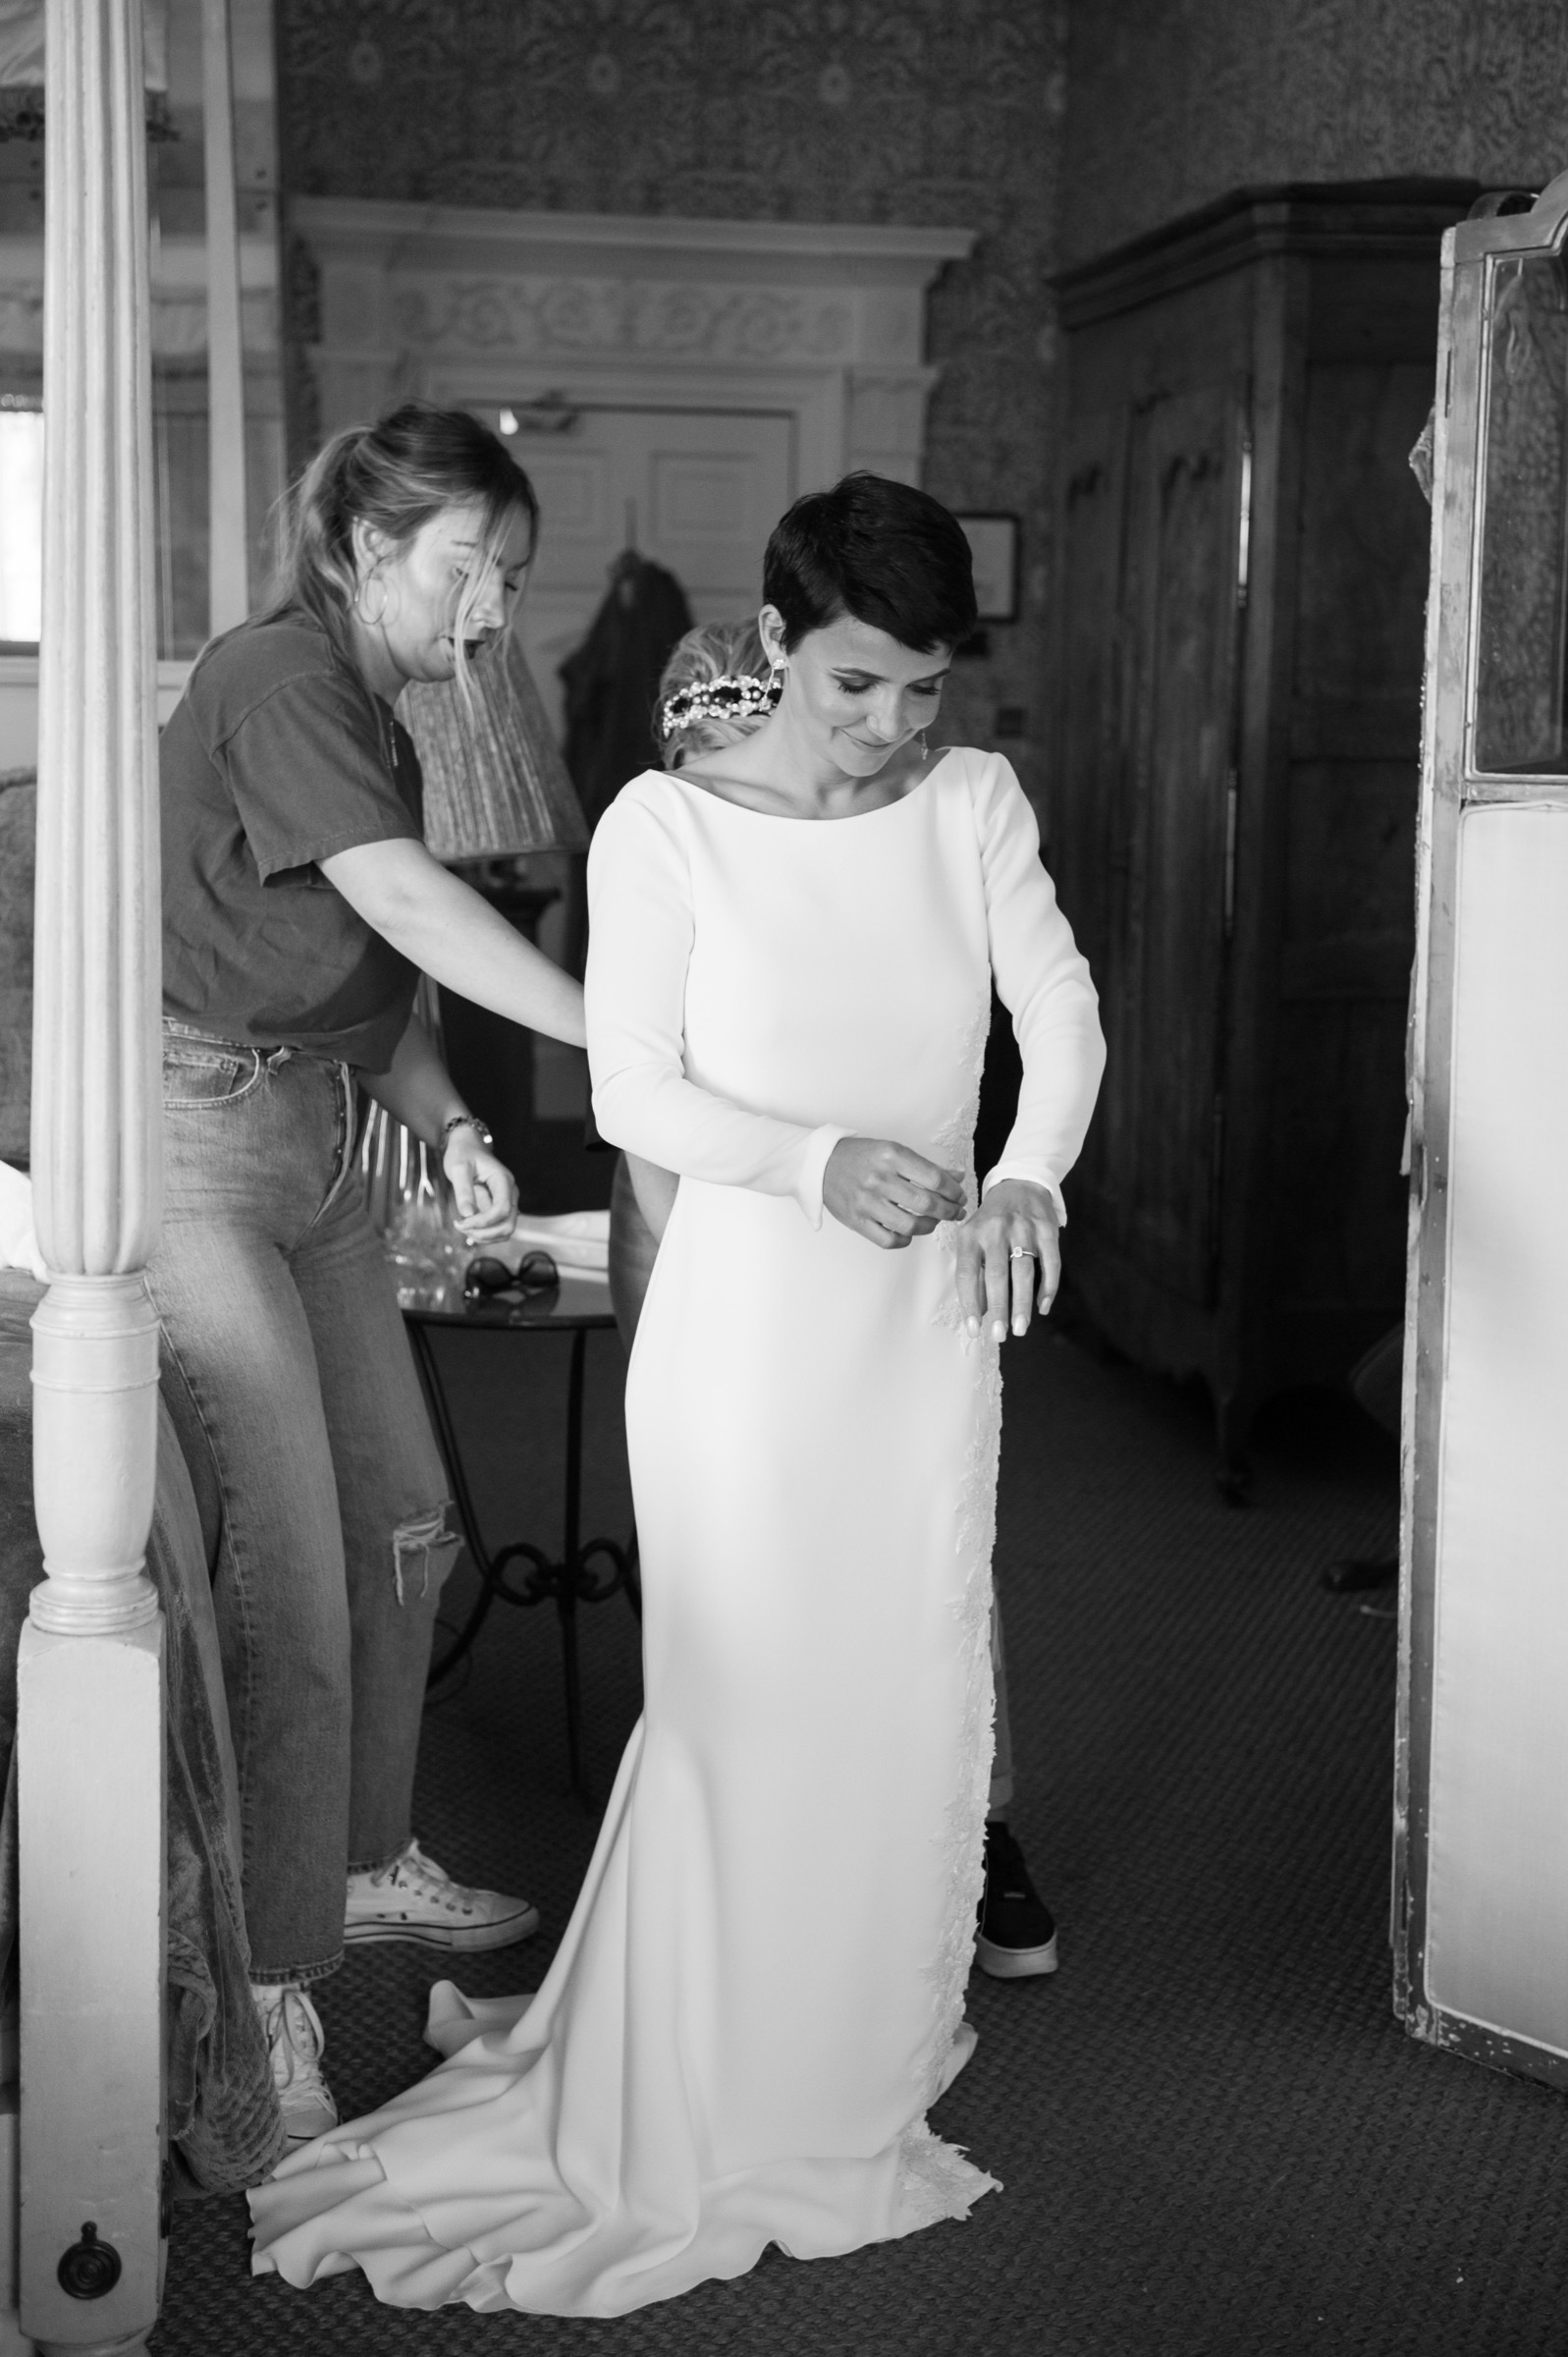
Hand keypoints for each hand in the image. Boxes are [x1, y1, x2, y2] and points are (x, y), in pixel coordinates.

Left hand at [442, 1133, 518, 1243]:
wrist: (467, 1147)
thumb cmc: (463, 1154)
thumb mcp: (458, 1168)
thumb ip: (463, 1190)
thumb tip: (467, 1214)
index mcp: (503, 1181)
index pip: (502, 1210)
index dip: (483, 1221)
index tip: (461, 1222)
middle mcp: (510, 1193)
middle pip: (508, 1225)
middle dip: (484, 1232)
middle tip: (460, 1226)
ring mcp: (506, 1202)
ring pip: (505, 1231)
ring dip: (484, 1236)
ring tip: (462, 1226)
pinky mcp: (499, 1209)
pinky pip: (497, 1229)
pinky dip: (483, 1233)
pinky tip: (466, 1225)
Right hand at [822, 1137, 965, 1249]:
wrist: (821, 1164)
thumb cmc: (860, 1157)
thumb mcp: (894, 1152)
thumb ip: (926, 1167)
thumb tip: (957, 1177)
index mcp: (891, 1156)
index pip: (934, 1178)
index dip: (954, 1191)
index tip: (959, 1196)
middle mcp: (879, 1179)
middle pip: (926, 1204)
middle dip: (948, 1211)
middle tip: (955, 1212)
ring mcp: (867, 1202)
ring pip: (910, 1226)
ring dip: (929, 1226)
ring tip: (933, 1221)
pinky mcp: (857, 1220)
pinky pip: (889, 1240)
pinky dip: (905, 1240)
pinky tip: (909, 1233)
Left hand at [954, 1179, 1060, 1343]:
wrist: (1019, 1184)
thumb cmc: (991, 1222)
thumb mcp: (974, 1239)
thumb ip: (975, 1273)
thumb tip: (981, 1312)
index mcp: (971, 1234)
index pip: (966, 1273)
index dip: (970, 1303)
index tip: (974, 1330)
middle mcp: (995, 1229)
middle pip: (996, 1275)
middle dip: (998, 1308)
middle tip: (1000, 1336)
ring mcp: (1023, 1228)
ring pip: (1023, 1271)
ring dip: (1022, 1303)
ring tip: (1020, 1328)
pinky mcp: (1047, 1228)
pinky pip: (1050, 1263)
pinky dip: (1048, 1287)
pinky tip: (1043, 1307)